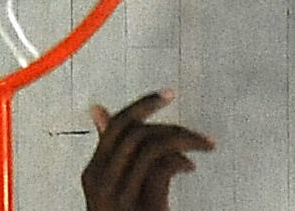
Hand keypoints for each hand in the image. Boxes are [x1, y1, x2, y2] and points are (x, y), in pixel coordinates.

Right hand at [79, 92, 212, 210]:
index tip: (168, 94)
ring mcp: (119, 197)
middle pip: (136, 132)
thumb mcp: (115, 187)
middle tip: (199, 136)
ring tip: (203, 150)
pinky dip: (181, 161)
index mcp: (92, 174)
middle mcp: (100, 183)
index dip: (143, 104)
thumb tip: (98, 109)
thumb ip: (112, 152)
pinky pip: (162, 167)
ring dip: (184, 142)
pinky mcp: (142, 207)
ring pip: (152, 146)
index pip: (116, 126)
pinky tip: (191, 168)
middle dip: (172, 126)